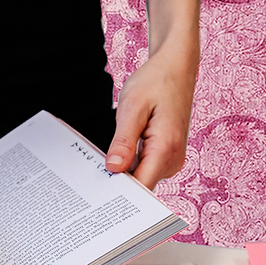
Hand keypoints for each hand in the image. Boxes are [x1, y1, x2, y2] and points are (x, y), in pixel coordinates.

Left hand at [105, 0, 202, 188]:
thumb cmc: (155, 82)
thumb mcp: (132, 108)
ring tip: (102, 164)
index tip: (97, 196)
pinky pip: (145, 168)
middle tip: (90, 179)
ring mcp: (172, 159)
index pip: (141, 187)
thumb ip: (123, 141)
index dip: (119, 194)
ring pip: (142, 178)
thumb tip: (114, 169)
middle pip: (141, 185)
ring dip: (122, 174)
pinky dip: (130, 165)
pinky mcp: (167, 156)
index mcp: (166, 148)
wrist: (175, 68)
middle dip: (117, 184)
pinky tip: (116, 156)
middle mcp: (173, 159)